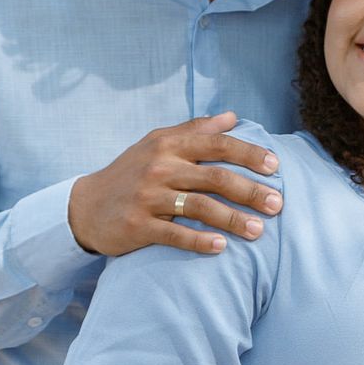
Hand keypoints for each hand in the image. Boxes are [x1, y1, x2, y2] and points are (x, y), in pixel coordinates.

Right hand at [66, 113, 281, 255]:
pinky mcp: (137, 225)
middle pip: (215, 177)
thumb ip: (195, 130)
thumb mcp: (158, 143)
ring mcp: (148, 197)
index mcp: (168, 144)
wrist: (85, 206)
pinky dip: (199, 241)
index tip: (275, 166)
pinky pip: (174, 234)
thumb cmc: (131, 172)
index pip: (216, 144)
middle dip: (250, 191)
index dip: (249, 154)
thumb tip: (231, 116)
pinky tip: (221, 247)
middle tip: (278, 204)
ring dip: (233, 219)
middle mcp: (159, 167)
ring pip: (200, 207)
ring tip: (259, 231)